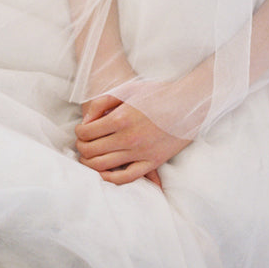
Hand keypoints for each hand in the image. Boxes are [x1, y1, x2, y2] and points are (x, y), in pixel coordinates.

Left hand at [76, 94, 191, 185]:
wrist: (189, 102)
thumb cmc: (158, 92)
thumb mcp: (128, 88)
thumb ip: (103, 102)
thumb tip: (86, 121)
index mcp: (121, 118)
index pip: (87, 133)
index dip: (79, 132)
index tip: (81, 130)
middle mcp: (129, 138)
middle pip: (91, 151)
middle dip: (81, 147)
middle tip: (83, 143)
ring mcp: (141, 152)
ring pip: (103, 166)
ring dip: (89, 163)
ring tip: (89, 156)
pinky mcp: (152, 162)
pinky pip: (125, 178)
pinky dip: (109, 178)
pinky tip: (104, 172)